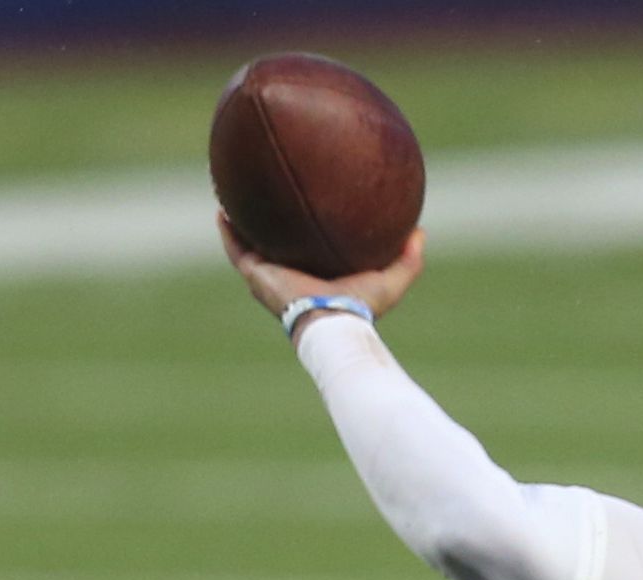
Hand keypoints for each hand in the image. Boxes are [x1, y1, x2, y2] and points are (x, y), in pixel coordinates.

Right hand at [220, 214, 426, 328]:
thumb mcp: (392, 280)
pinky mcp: (256, 275)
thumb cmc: (362, 308)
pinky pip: (236, 248)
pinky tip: (222, 207)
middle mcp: (290, 277)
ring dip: (241, 221)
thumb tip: (420, 231)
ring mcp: (270, 277)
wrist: (333, 322)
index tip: (306, 211)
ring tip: (233, 195)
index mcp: (317, 278)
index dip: (305, 234)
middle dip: (270, 224)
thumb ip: (408, 258)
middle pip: (276, 245)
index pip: (308, 252)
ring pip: (249, 244)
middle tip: (268, 196)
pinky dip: (228, 229)